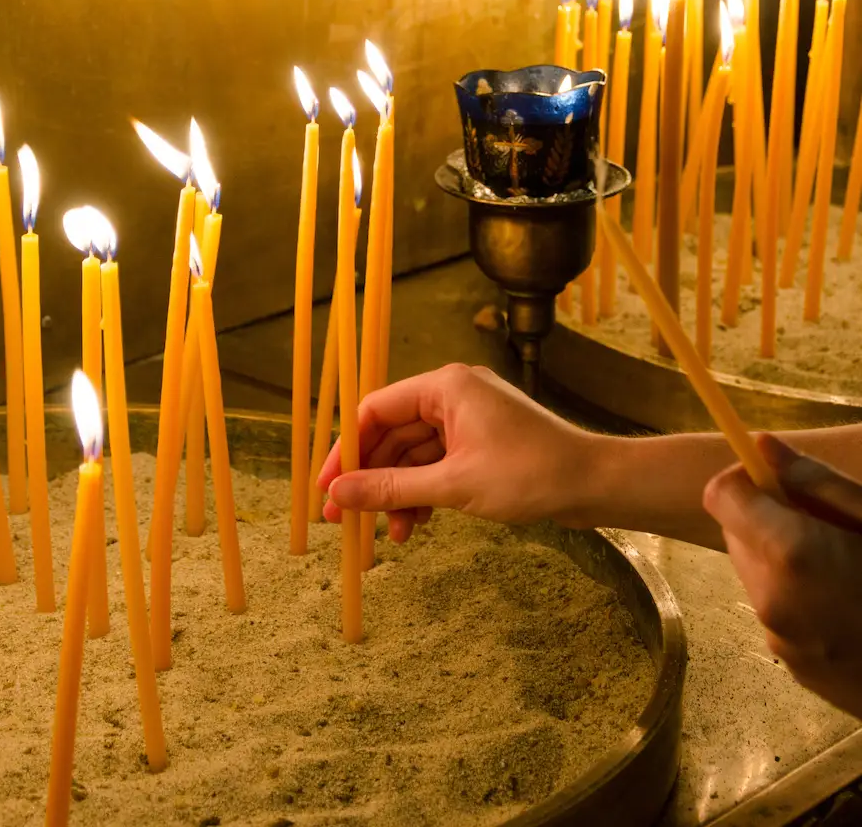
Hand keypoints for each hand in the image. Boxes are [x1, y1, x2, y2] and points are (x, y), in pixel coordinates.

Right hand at [319, 363, 598, 543]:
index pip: (374, 411)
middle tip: (345, 520)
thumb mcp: (452, 485)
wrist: (593, 484)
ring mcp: (467, 419)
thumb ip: (391, 488)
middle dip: (371, 479)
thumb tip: (338, 495)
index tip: (327, 489)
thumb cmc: (530, 474)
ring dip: (399, 493)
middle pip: (390, 434)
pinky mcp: (479, 443)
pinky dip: (423, 492)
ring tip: (392, 534)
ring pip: (413, 455)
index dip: (346, 451)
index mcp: (444, 387)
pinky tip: (418, 524)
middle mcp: (451, 395)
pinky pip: (436, 464)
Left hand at [703, 434, 861, 718]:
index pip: (720, 494)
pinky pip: (776, 612)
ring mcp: (779, 639)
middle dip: (768, 519)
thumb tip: (762, 444)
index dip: (746, 479)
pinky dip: (797, 599)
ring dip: (782, 559)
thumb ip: (816, 480)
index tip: (781, 482)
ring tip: (844, 569)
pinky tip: (848, 607)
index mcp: (792, 553)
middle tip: (826, 525)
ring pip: (754, 572)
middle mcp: (771, 598)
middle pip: (735, 533)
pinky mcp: (791, 666)